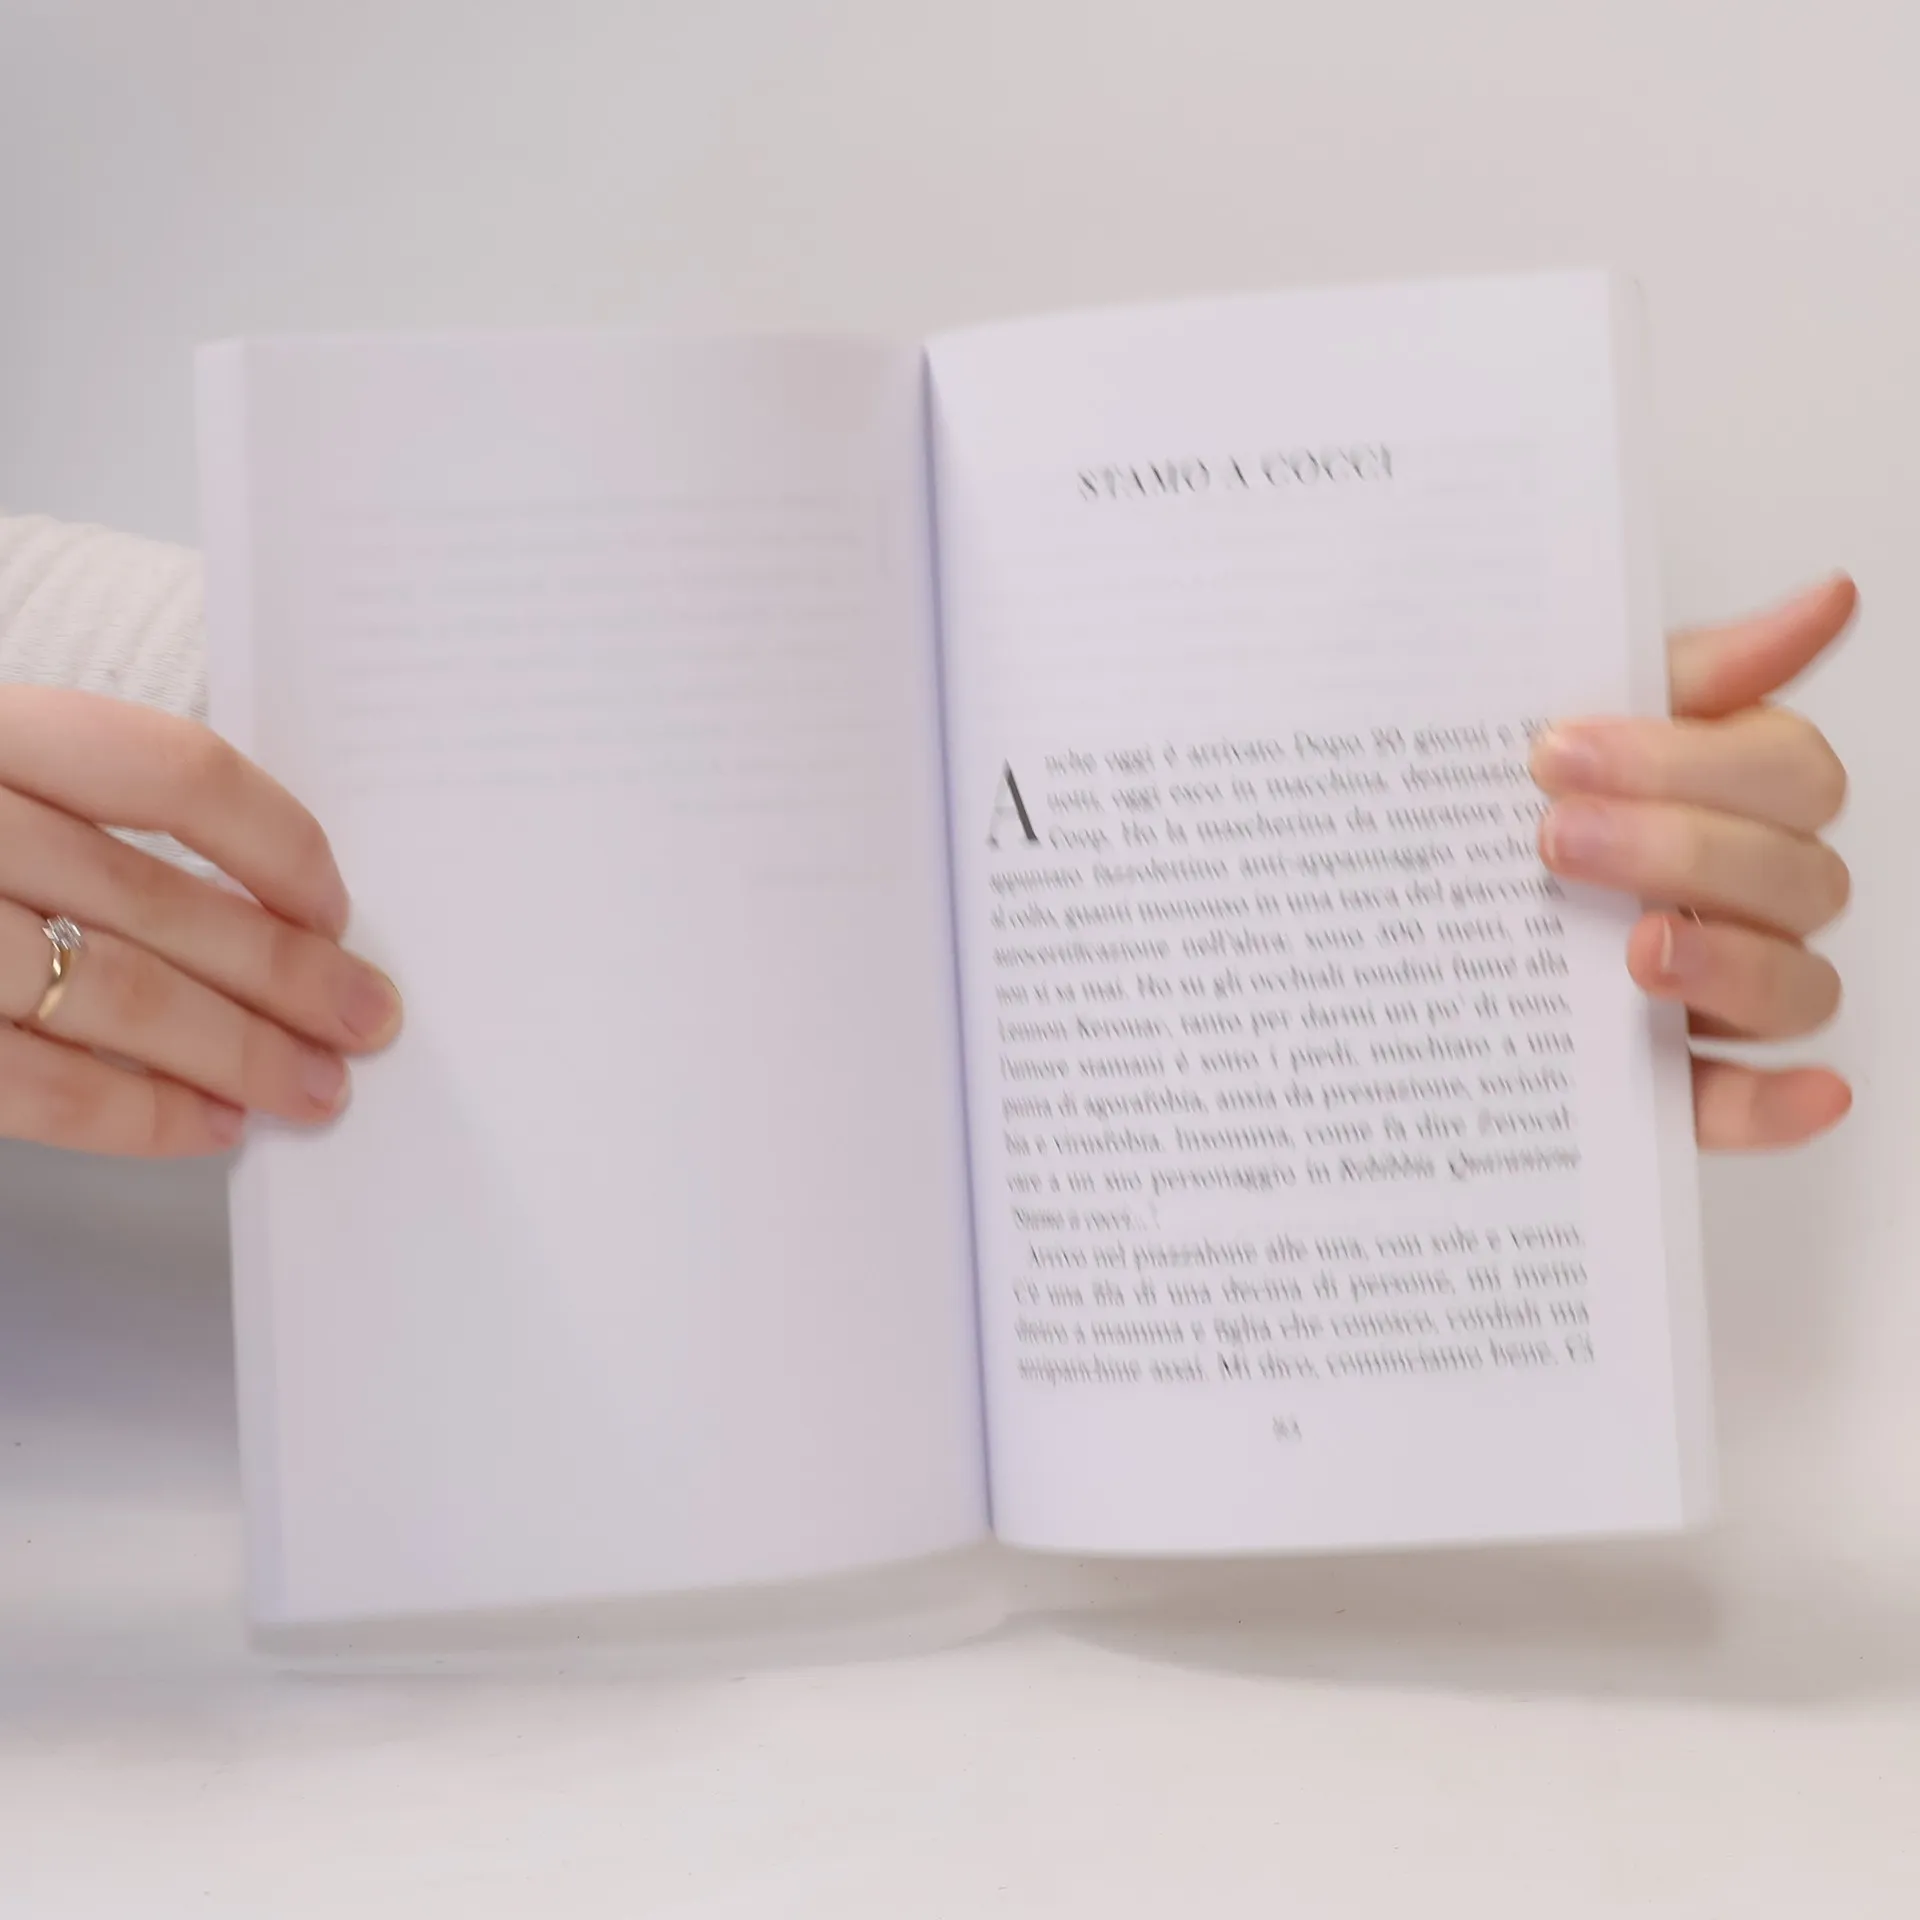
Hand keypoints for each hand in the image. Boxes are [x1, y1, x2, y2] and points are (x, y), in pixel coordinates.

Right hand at [0, 687, 399, 1155]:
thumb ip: (79, 809)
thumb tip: (260, 908)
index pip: (171, 771)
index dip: (276, 842)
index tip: (334, 906)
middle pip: (156, 899)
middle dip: (285, 974)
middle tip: (369, 1019)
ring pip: (109, 993)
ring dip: (233, 1052)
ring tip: (314, 1089)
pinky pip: (33, 1081)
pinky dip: (133, 1113)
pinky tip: (207, 1128)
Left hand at [1530, 575, 1853, 1151]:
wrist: (1375, 898)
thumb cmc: (1500, 802)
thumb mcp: (1562, 716)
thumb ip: (1685, 672)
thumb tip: (1827, 599)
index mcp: (1732, 798)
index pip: (1787, 774)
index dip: (1688, 763)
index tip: (1557, 750)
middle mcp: (1746, 896)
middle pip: (1799, 877)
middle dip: (1680, 851)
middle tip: (1554, 840)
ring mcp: (1718, 992)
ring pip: (1800, 987)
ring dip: (1732, 966)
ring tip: (1637, 951)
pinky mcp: (1672, 1083)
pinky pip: (1749, 1104)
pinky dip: (1780, 1105)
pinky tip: (1800, 1093)